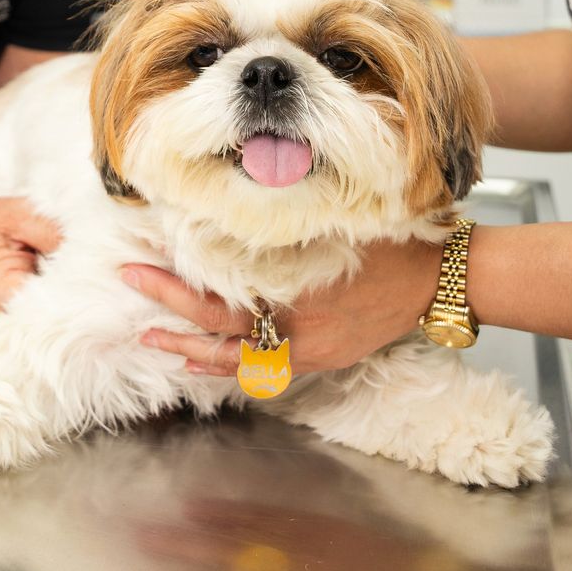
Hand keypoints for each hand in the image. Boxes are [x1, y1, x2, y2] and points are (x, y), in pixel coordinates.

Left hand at [122, 237, 440, 374]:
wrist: (441, 281)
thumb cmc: (393, 241)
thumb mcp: (338, 219)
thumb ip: (290, 219)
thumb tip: (236, 201)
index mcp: (296, 291)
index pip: (221, 296)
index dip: (176, 285)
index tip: (140, 263)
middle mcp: (298, 330)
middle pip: (219, 326)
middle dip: (170, 309)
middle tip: (130, 283)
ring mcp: (310, 351)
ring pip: (236, 358)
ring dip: (191, 346)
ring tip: (150, 336)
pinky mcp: (322, 358)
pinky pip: (265, 369)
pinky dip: (228, 366)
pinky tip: (200, 360)